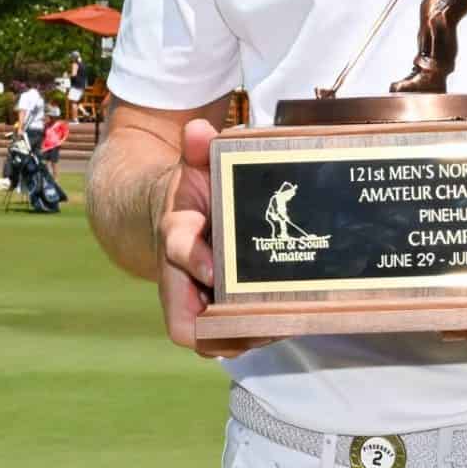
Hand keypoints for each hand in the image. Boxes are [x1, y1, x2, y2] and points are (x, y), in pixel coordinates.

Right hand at [156, 119, 263, 359]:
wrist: (179, 217)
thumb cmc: (193, 192)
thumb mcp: (194, 165)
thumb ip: (198, 148)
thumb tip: (199, 130)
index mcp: (176, 234)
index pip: (177, 251)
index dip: (194, 260)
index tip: (214, 267)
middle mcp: (182, 276)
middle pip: (190, 320)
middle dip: (225, 325)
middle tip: (263, 320)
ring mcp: (199, 299)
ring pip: (213, 337)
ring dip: (246, 335)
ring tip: (285, 324)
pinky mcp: (216, 311)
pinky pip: (230, 335)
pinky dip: (256, 333)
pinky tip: (290, 322)